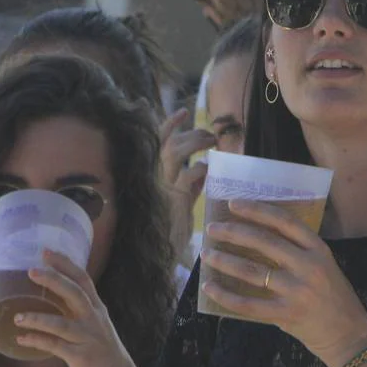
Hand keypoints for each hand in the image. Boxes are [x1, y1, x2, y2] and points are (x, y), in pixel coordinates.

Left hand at [12, 250, 144, 366]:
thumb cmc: (102, 351)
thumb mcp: (95, 326)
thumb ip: (77, 313)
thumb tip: (49, 300)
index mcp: (97, 309)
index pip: (83, 279)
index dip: (65, 264)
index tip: (46, 252)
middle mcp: (94, 319)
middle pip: (75, 293)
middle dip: (53, 280)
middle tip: (31, 271)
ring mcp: (88, 338)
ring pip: (60, 324)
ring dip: (37, 319)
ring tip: (17, 317)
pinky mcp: (81, 356)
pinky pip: (55, 346)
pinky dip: (36, 341)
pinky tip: (21, 339)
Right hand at [158, 108, 215, 260]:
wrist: (161, 255)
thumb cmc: (172, 231)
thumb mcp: (182, 202)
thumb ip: (190, 185)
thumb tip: (203, 170)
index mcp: (154, 177)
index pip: (158, 142)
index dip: (170, 124)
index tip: (184, 111)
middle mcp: (154, 178)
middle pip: (169, 142)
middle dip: (191, 133)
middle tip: (211, 134)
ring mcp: (162, 186)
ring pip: (175, 151)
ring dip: (195, 142)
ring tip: (212, 142)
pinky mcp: (174, 198)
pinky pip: (190, 174)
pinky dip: (201, 169)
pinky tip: (209, 170)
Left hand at [200, 200, 366, 366]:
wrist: (348, 334)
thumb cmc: (333, 297)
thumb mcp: (324, 265)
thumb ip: (298, 252)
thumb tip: (255, 238)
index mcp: (319, 249)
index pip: (284, 221)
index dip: (257, 210)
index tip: (233, 204)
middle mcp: (308, 266)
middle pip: (263, 242)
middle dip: (233, 232)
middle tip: (212, 228)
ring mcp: (297, 291)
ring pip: (251, 270)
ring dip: (224, 260)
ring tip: (207, 254)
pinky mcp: (286, 314)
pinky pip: (248, 304)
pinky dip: (225, 295)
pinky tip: (209, 288)